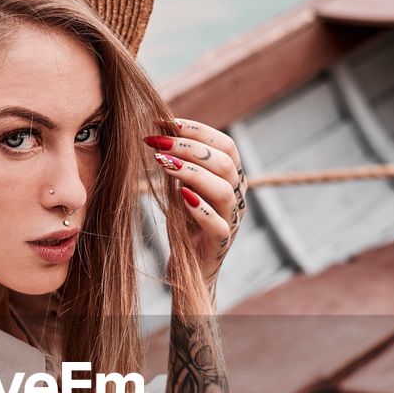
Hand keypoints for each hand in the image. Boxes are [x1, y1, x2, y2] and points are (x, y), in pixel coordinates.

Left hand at [144, 117, 247, 293]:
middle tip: (156, 142)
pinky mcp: (221, 243)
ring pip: (223, 189)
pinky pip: (217, 224)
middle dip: (188, 146)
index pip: (224, 144)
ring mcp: (232, 220)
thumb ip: (178, 165)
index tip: (164, 122)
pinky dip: (199, 208)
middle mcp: (237, 196)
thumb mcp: (181, 189)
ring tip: (162, 163)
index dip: (197, 130)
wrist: (189, 270)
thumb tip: (160, 130)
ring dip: (190, 172)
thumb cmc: (185, 226)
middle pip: (224, 161)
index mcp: (231, 179)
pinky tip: (180, 197)